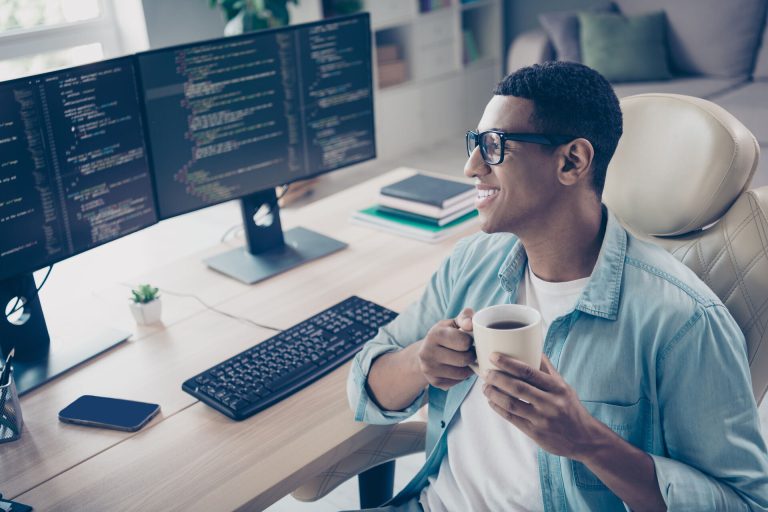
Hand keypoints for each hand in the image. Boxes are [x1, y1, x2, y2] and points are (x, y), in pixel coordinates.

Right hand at [417, 308, 475, 389]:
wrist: (425, 353)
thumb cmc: (445, 335)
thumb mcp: (453, 323)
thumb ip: (465, 317)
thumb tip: (470, 324)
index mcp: (434, 334)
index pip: (464, 341)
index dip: (470, 341)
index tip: (468, 340)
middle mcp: (428, 352)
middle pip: (464, 359)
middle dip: (471, 355)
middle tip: (470, 351)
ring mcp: (429, 369)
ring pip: (462, 373)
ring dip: (469, 367)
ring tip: (465, 360)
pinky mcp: (434, 382)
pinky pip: (458, 382)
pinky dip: (462, 376)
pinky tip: (457, 368)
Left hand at [482, 353, 601, 460]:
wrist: (584, 439)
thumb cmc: (570, 408)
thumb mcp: (564, 386)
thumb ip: (547, 369)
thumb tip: (533, 346)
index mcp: (557, 388)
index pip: (529, 372)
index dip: (508, 363)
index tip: (493, 356)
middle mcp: (550, 403)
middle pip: (517, 387)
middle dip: (497, 378)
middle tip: (486, 373)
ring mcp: (542, 419)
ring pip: (512, 404)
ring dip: (494, 394)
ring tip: (485, 387)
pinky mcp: (535, 433)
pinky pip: (512, 418)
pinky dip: (498, 408)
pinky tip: (491, 401)